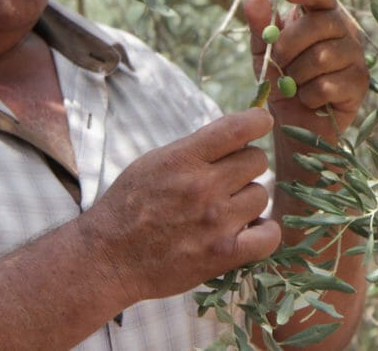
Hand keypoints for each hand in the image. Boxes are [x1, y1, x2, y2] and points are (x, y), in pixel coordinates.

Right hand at [78, 108, 280, 303]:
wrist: (109, 257)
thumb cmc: (128, 206)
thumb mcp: (153, 163)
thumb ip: (192, 150)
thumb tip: (232, 138)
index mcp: (183, 159)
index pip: (237, 128)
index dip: (257, 120)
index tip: (262, 121)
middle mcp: (203, 187)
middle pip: (256, 160)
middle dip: (245, 165)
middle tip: (228, 178)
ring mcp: (216, 222)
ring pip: (261, 195)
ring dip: (248, 200)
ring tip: (226, 209)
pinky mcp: (223, 254)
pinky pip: (269, 236)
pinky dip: (264, 231)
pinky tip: (250, 229)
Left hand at [244, 0, 367, 136]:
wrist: (294, 119)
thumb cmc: (281, 77)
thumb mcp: (263, 50)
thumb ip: (260, 26)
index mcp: (323, 15)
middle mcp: (345, 31)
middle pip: (318, 24)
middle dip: (288, 45)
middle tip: (279, 61)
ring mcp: (356, 57)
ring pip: (321, 57)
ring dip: (296, 74)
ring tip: (294, 83)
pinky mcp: (359, 84)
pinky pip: (326, 85)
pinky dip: (307, 95)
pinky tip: (309, 98)